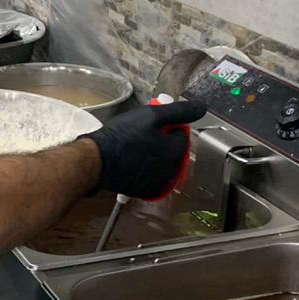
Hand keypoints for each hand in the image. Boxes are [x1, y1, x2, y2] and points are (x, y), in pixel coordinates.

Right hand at [83, 100, 205, 199]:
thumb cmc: (121, 137)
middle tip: (142, 135)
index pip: (182, 134)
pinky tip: (134, 162)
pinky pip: (153, 177)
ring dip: (156, 156)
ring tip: (136, 148)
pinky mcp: (146, 192)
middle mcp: (171, 170)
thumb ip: (179, 111)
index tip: (152, 124)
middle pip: (174, 150)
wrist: (97, 161)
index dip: (168, 127)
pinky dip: (148, 170)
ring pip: (164, 164)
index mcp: (176, 151)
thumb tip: (201, 107)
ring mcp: (159, 183)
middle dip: (163, 142)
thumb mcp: (151, 115)